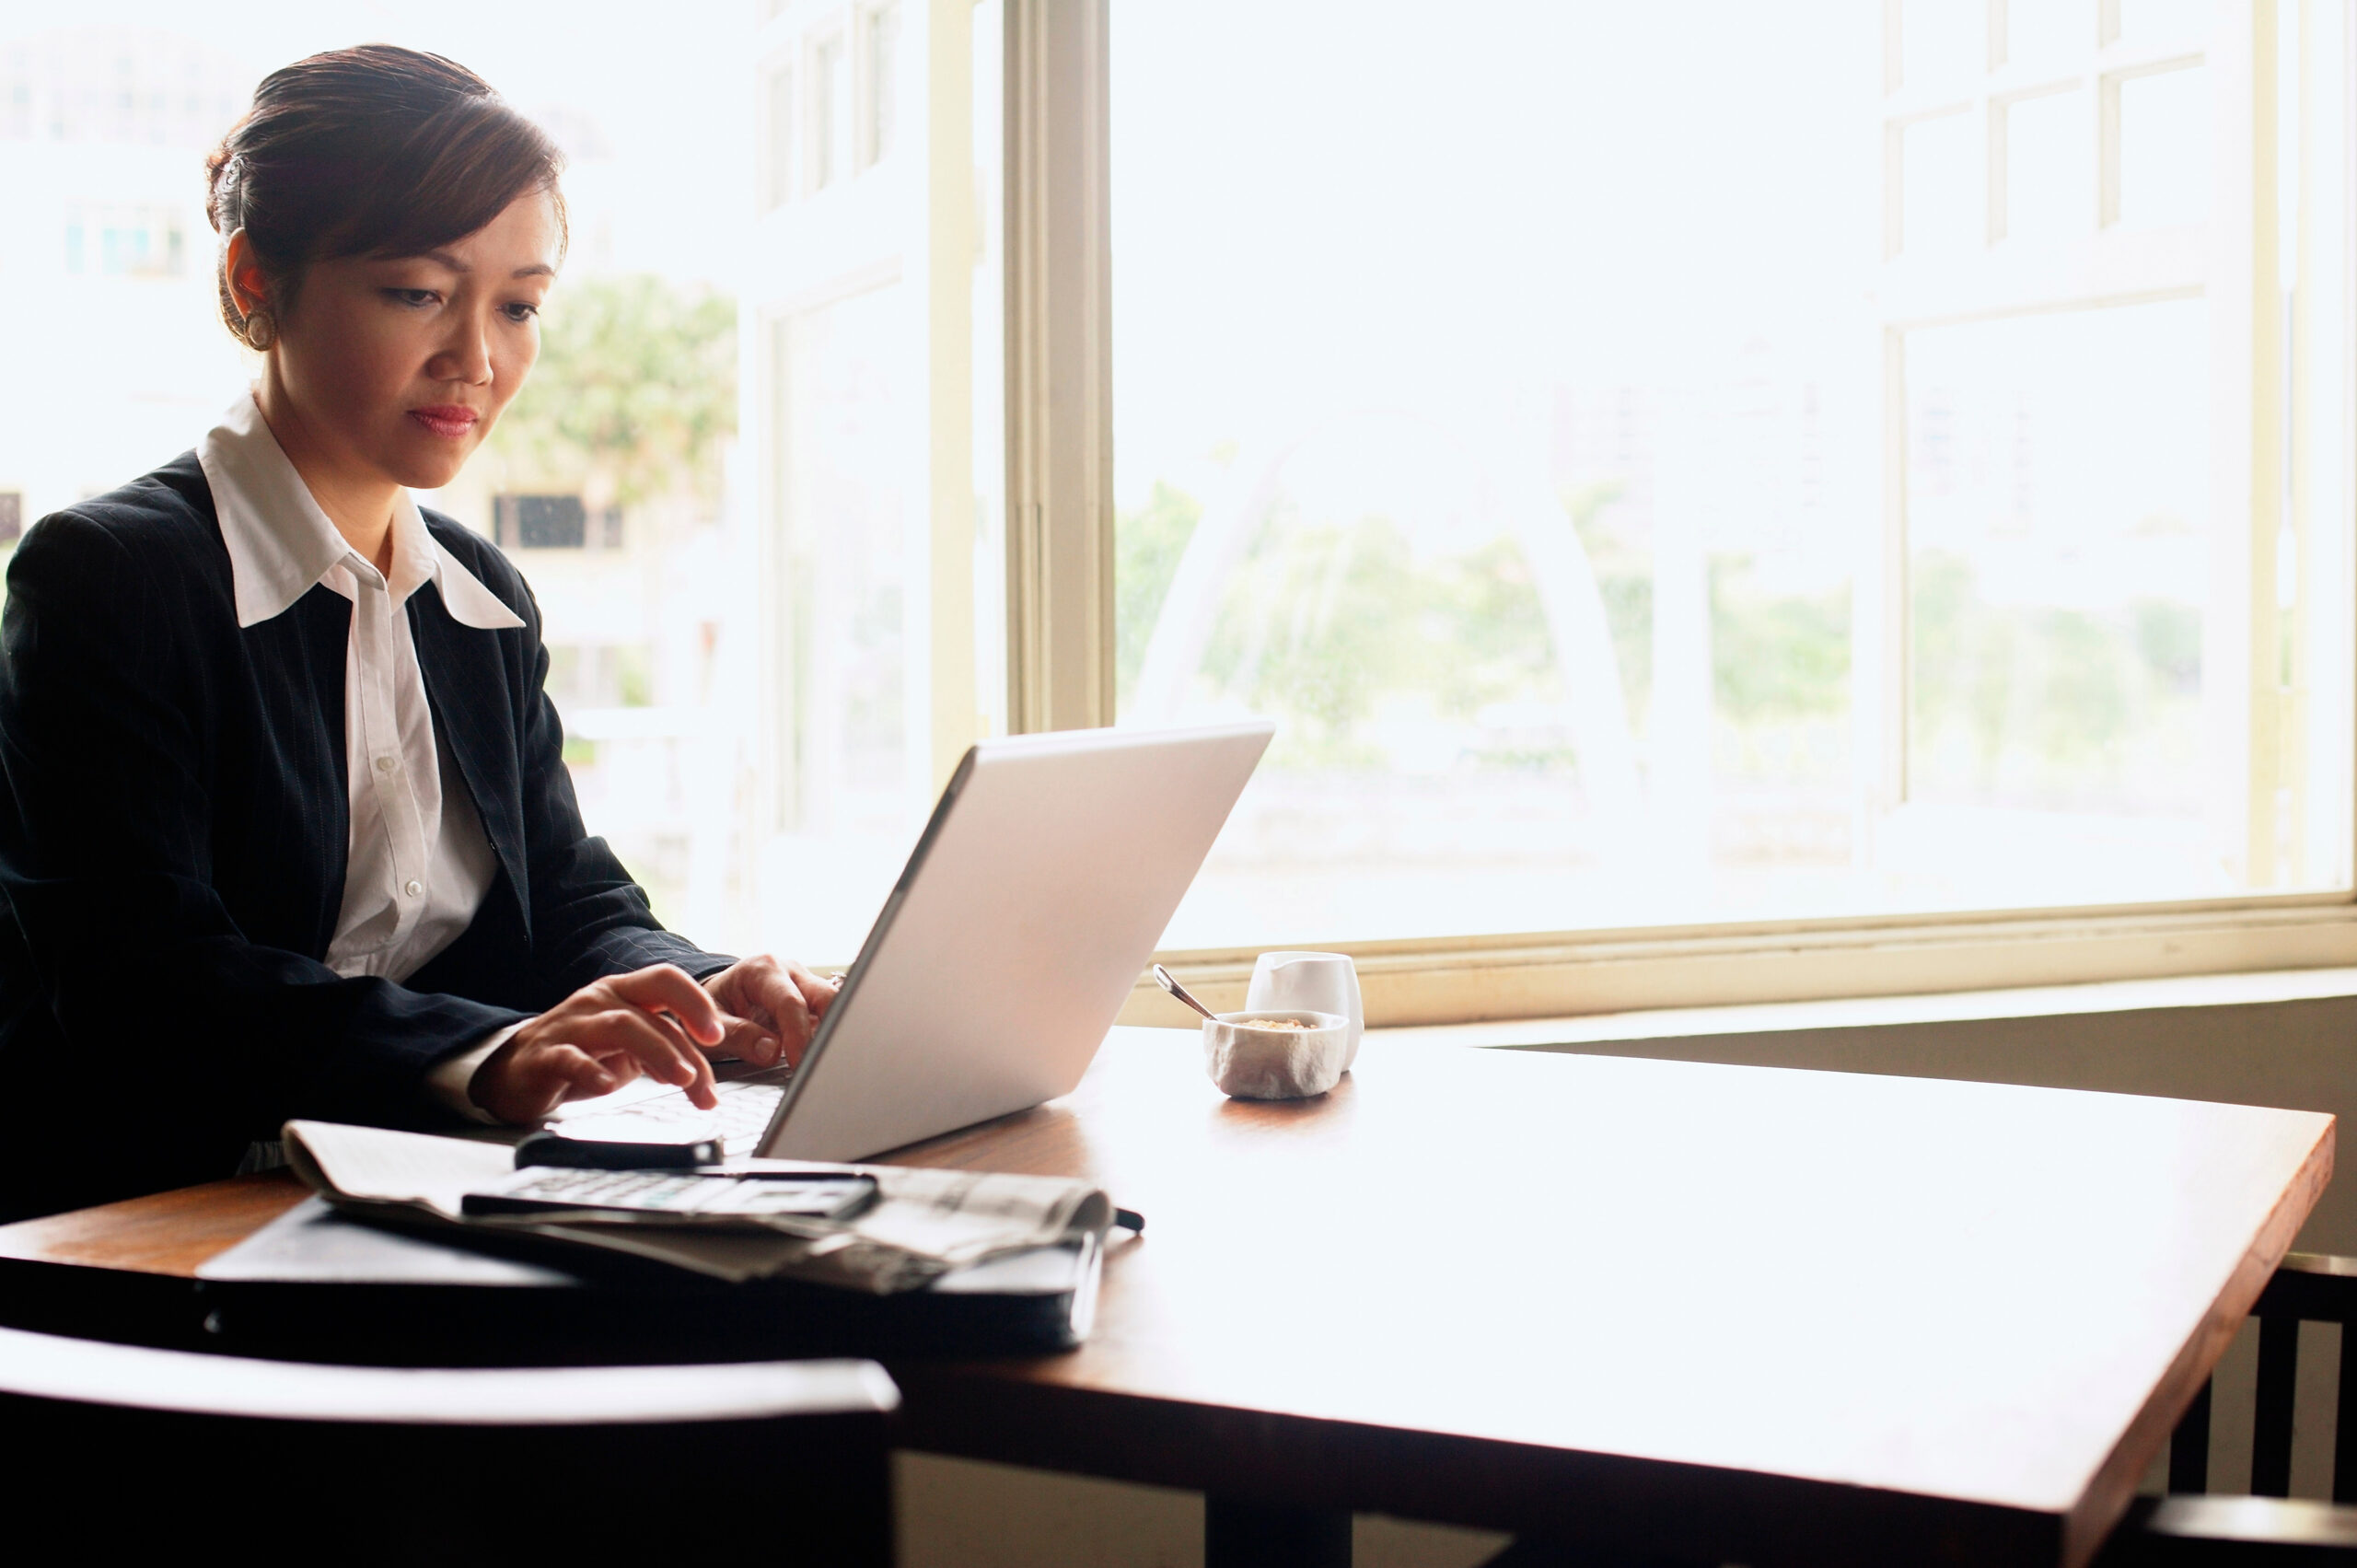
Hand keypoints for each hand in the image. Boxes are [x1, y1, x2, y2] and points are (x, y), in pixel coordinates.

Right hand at [469, 964, 725, 1123]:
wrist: (512, 1073)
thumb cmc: (578, 1055)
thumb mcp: (627, 1049)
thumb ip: (664, 1050)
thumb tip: (703, 1072)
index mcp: (622, 993)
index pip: (666, 980)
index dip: (696, 1002)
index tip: (719, 1035)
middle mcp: (598, 1001)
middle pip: (649, 1012)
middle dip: (685, 1047)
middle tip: (704, 1082)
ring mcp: (571, 1026)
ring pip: (620, 1027)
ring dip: (657, 1053)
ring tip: (679, 1080)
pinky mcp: (545, 1056)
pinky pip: (569, 1057)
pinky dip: (591, 1070)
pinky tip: (607, 1085)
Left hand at [702, 954, 840, 1068]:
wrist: (706, 1002)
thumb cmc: (707, 1010)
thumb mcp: (711, 1023)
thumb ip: (738, 1035)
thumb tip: (771, 1051)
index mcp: (762, 970)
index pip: (791, 1002)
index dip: (798, 1036)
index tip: (799, 1064)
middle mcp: (789, 973)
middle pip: (825, 996)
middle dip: (830, 1030)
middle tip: (822, 1065)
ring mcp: (804, 987)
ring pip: (833, 1007)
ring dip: (830, 1036)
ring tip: (823, 1066)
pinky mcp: (811, 1005)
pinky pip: (827, 1020)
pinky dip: (826, 1040)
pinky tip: (820, 1061)